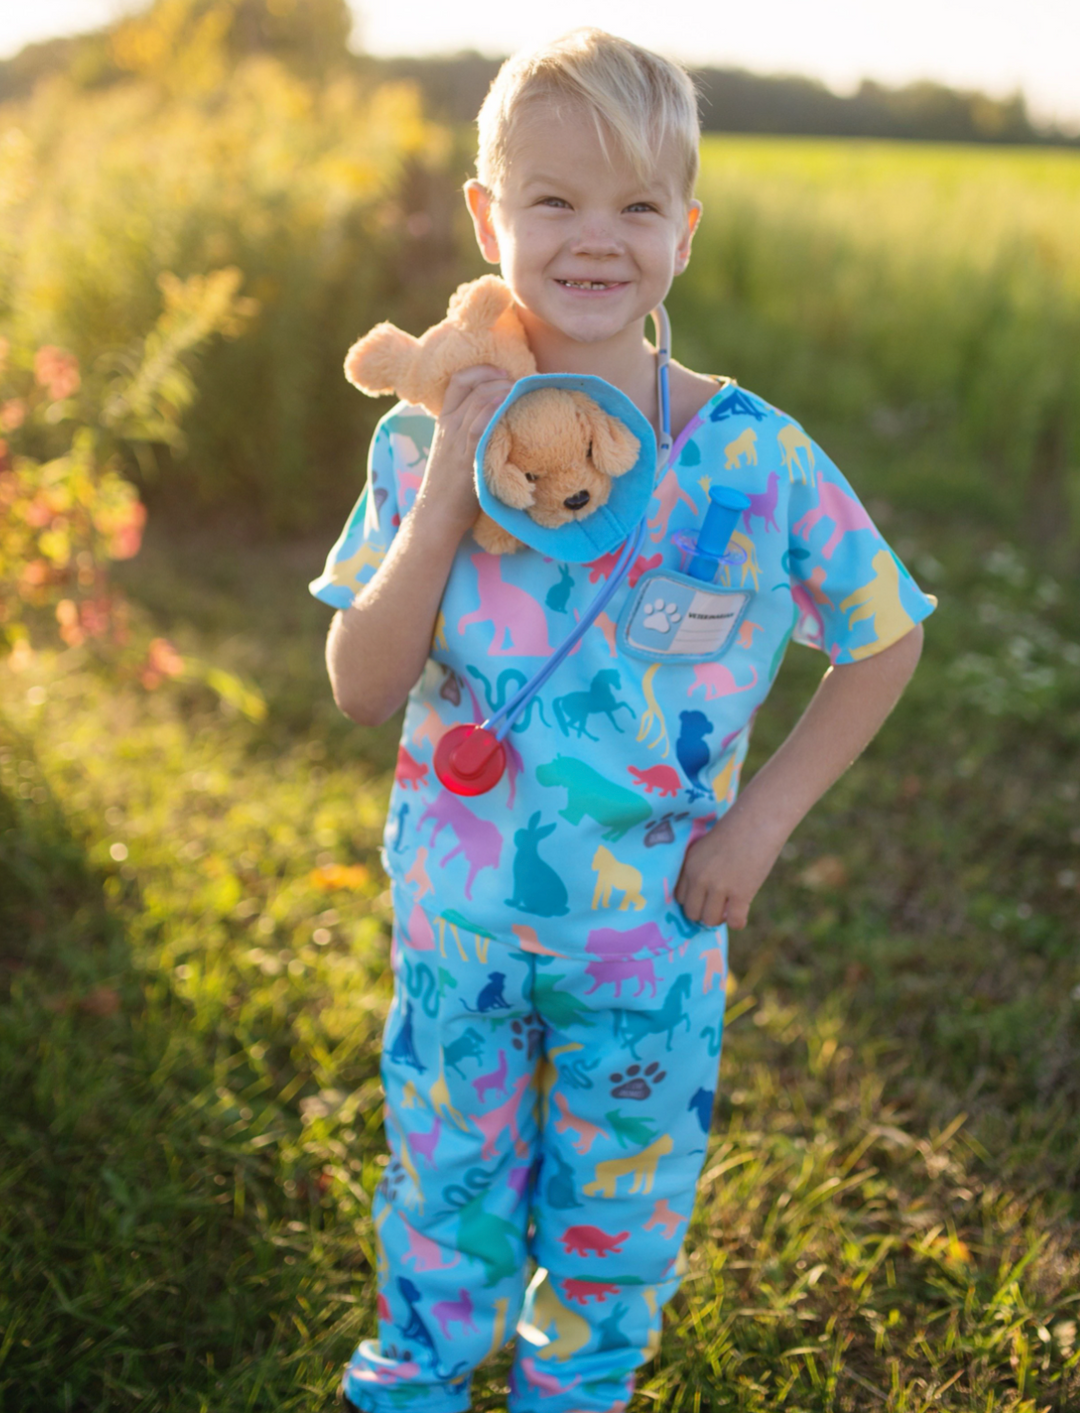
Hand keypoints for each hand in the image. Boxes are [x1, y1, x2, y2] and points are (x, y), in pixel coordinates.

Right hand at [414, 365, 512, 535]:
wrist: (437, 513)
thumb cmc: (450, 485)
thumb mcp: (455, 450)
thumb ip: (469, 432)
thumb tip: (498, 420)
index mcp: (444, 421)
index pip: (458, 381)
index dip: (481, 371)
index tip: (502, 372)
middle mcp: (448, 426)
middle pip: (473, 387)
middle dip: (498, 378)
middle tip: (517, 383)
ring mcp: (456, 441)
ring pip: (478, 401)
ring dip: (501, 390)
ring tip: (517, 390)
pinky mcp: (466, 457)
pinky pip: (479, 426)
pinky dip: (494, 411)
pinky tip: (507, 405)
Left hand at [674, 807, 786, 929]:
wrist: (759, 820)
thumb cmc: (737, 829)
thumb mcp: (708, 847)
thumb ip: (702, 867)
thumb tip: (706, 893)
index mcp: (689, 864)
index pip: (680, 897)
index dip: (694, 901)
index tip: (705, 899)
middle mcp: (699, 877)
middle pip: (692, 912)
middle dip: (705, 912)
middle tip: (719, 906)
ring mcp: (719, 886)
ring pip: (710, 920)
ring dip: (720, 918)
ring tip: (730, 908)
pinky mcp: (740, 893)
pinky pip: (734, 922)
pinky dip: (738, 922)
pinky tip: (742, 913)